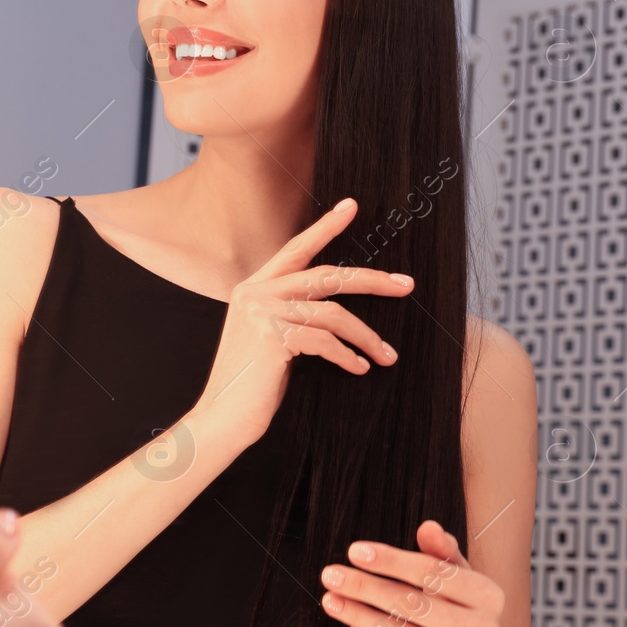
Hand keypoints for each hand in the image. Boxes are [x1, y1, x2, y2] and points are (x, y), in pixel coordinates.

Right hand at [187, 197, 414, 448]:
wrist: (221, 419)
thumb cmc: (250, 385)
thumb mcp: (265, 339)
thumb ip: (288, 315)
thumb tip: (336, 309)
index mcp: (253, 288)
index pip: (296, 250)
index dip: (325, 227)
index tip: (351, 207)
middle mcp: (254, 293)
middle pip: (325, 275)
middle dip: (371, 280)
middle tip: (406, 285)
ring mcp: (261, 312)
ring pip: (332, 313)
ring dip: (366, 336)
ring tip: (386, 355)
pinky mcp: (270, 336)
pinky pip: (324, 341)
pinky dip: (348, 355)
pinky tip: (359, 368)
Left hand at [319, 519, 509, 626]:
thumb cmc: (462, 611)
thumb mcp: (459, 578)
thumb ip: (442, 553)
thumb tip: (428, 527)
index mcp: (490, 596)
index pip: (433, 572)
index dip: (391, 561)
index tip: (354, 551)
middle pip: (413, 605)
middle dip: (365, 587)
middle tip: (330, 575)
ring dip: (359, 615)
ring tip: (331, 600)